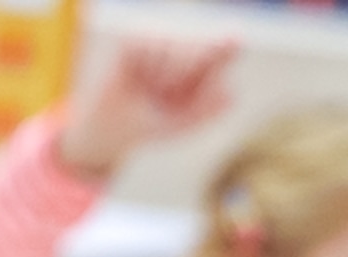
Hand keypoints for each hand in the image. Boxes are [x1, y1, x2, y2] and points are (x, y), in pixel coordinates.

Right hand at [57, 39, 234, 180]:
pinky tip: (134, 76)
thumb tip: (232, 94)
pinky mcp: (135, 42)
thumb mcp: (179, 124)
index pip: (215, 57)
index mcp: (197, 75)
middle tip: (165, 92)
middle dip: (180, 74)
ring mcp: (158, 45)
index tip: (236, 37)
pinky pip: (144, 46)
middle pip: (191, 51)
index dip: (225, 47)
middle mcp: (180, 55)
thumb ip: (205, 111)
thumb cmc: (149, 127)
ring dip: (157, 74)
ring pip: (167, 47)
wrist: (110, 128)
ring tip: (148, 87)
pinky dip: (139, 65)